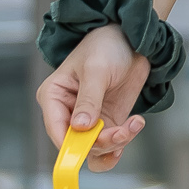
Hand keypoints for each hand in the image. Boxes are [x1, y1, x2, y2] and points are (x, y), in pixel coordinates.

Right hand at [35, 26, 150, 170]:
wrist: (133, 39)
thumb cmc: (106, 46)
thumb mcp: (96, 70)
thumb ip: (88, 100)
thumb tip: (79, 128)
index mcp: (53, 97)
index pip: (56, 129)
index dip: (71, 145)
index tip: (90, 149)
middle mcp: (67, 113)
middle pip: (77, 145)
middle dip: (100, 143)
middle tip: (121, 132)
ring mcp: (88, 120)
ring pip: (95, 149)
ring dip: (114, 144)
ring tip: (132, 126)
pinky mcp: (107, 122)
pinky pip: (111, 144)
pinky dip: (124, 140)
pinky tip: (135, 124)